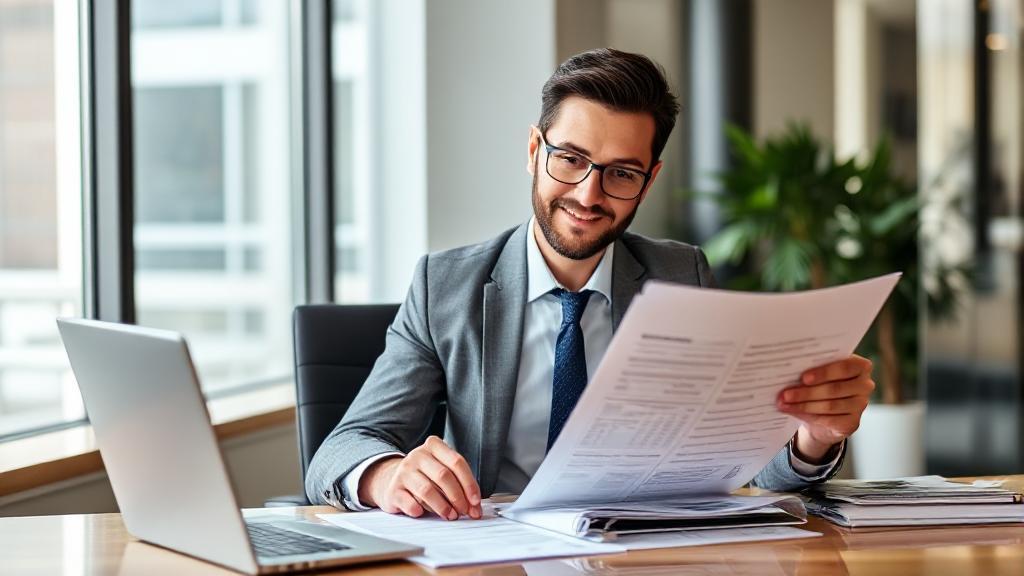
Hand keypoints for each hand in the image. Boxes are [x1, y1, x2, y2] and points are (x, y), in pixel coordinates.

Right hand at [358, 436, 481, 519]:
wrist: (390, 479)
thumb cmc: (423, 476)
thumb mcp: (440, 469)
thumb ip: (458, 482)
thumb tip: (474, 506)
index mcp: (434, 446)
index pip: (457, 462)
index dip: (470, 484)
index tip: (475, 501)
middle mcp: (418, 455)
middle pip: (443, 476)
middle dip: (458, 498)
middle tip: (464, 511)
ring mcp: (404, 472)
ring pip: (428, 490)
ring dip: (443, 507)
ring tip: (450, 515)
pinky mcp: (394, 489)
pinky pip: (411, 503)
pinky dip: (421, 511)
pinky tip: (424, 513)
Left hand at [777, 355, 873, 462]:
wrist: (826, 412)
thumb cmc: (821, 384)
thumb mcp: (819, 373)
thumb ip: (812, 369)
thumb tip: (788, 372)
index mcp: (860, 366)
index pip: (844, 367)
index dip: (824, 373)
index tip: (804, 377)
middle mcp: (865, 385)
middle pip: (834, 389)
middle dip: (806, 392)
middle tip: (785, 394)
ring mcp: (860, 405)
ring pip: (829, 405)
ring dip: (803, 405)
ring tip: (784, 402)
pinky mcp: (853, 423)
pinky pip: (828, 419)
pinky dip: (807, 415)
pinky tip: (792, 411)